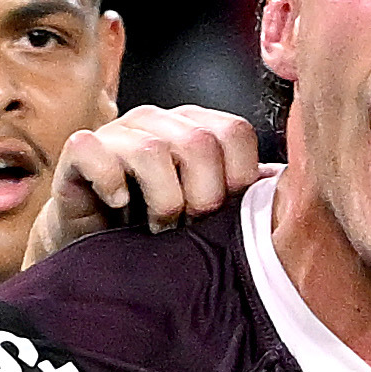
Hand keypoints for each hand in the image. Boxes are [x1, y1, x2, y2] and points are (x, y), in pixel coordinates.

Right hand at [26, 105, 267, 265]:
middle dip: (201, 198)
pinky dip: (111, 183)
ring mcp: (118, 131)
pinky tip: (119, 204)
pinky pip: (95, 151)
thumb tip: (290, 184)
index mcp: (198, 127)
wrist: (100, 251)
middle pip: (198, 143)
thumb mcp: (212, 212)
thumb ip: (248, 194)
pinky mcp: (80, 150)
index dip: (235, 180)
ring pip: (153, 152)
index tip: (222, 213)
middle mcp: (159, 120)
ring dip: (161, 202)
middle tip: (187, 225)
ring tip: (156, 225)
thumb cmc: (162, 227)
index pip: (235, 132)